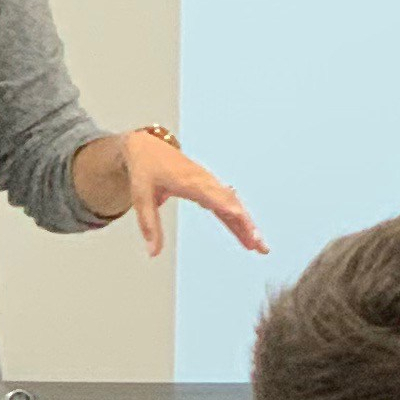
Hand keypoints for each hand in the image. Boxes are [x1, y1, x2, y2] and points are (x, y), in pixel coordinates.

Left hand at [122, 131, 267, 256]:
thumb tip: (153, 252)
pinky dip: (237, 220)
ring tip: (258, 247)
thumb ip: (149, 226)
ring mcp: (208, 183)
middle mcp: (203, 180)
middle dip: (245, 223)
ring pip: (233, 204)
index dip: (226, 205)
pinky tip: (246, 236)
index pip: (210, 194)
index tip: (240, 217)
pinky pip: (227, 204)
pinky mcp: (209, 187)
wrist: (147, 147)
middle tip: (258, 244)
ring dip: (246, 225)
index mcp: (187, 180)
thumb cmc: (144, 170)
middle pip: (229, 202)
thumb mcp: (141, 198)